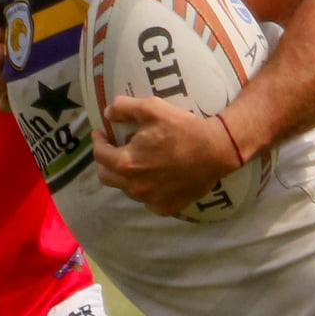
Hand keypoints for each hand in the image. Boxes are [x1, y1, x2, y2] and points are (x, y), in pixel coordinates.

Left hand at [92, 97, 242, 216]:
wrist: (216, 151)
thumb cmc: (183, 128)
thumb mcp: (151, 108)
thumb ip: (123, 107)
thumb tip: (107, 113)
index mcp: (127, 163)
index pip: (99, 155)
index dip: (98, 141)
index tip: (101, 134)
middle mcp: (135, 187)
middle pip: (107, 176)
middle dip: (106, 161)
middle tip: (114, 149)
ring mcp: (150, 200)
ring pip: (127, 189)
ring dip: (127, 175)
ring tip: (139, 161)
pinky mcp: (166, 208)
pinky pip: (148, 201)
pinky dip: (147, 189)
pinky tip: (156, 178)